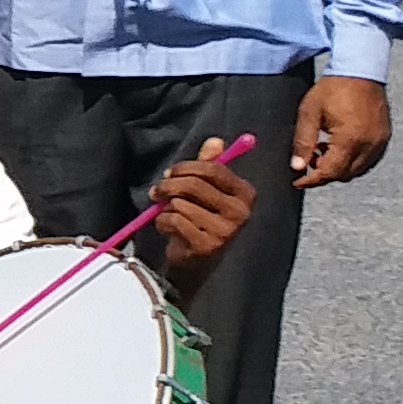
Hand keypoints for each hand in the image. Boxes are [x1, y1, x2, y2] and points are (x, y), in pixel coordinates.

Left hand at [146, 146, 259, 280]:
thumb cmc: (200, 220)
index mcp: (245, 194)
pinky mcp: (207, 246)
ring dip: (166, 208)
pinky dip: (163, 222)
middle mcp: (241, 212)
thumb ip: (209, 166)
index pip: (212, 169)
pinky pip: (174, 220)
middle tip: (157, 192)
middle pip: (193, 184)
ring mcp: (226, 231)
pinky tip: (170, 230)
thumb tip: (215, 141)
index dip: (185, 167)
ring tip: (169, 215)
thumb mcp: (206, 191)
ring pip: (180, 203)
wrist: (196, 262)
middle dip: (168, 185)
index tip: (169, 173)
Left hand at [295, 74, 390, 187]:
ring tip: (322, 151)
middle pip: (345, 174)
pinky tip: (339, 148)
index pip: (330, 171)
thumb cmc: (333, 89)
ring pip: (358, 170)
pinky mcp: (385, 136)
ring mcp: (380, 141)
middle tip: (308, 160)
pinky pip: (368, 160)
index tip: (298, 182)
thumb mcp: (310, 113)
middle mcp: (369, 144)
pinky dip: (352, 161)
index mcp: (350, 139)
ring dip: (339, 168)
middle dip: (324, 173)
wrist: (360, 71)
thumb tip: (297, 167)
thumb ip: (303, 142)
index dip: (312, 180)